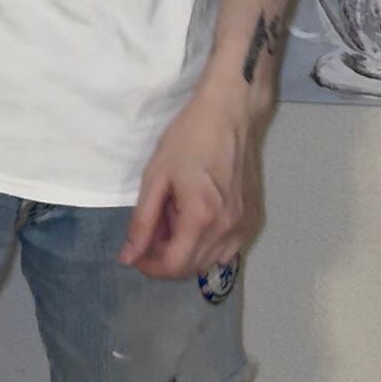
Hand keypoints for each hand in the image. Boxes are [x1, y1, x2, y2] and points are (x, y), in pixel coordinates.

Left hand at [119, 78, 266, 279]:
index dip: (148, 267)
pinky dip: (206, 246)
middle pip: (191, 268)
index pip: (173, 266)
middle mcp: (227, 229)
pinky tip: (194, 221)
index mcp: (201, 218)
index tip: (134, 252)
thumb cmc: (188, 138)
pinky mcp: (252, 218)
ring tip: (171, 221)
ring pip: (210, 262)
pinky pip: (227, 250)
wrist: (229, 114)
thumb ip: (142, 221)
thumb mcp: (155, 177)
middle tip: (151, 229)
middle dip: (164, 258)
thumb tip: (128, 257)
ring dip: (185, 253)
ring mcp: (244, 225)